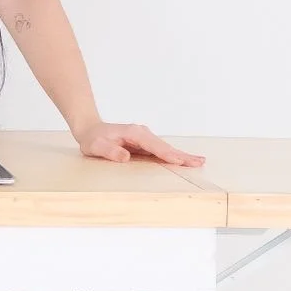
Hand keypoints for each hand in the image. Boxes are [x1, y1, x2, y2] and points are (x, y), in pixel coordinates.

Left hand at [74, 121, 203, 165]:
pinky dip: (173, 155)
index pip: (154, 146)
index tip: (180, 161)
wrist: (90, 129)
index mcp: (134, 133)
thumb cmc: (92, 138)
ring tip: (197, 162)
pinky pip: (160, 150)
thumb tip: (125, 157)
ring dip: (181, 155)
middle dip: (182, 155)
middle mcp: (142, 133)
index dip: (167, 154)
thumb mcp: (96, 146)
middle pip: (165, 146)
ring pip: (165, 148)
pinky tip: (182, 160)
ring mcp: (144, 137)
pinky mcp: (144, 143)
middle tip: (199, 162)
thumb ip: (110, 151)